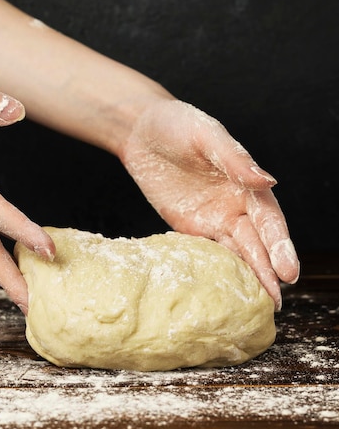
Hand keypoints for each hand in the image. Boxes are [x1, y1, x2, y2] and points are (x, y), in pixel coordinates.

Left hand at [120, 98, 299, 309]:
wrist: (139, 129)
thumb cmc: (176, 123)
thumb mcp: (206, 134)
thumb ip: (235, 159)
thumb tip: (269, 182)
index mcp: (245, 181)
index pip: (268, 218)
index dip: (280, 244)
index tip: (288, 270)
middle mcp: (234, 203)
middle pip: (256, 240)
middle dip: (269, 269)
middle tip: (279, 299)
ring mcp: (212, 217)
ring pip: (236, 251)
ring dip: (250, 276)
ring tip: (263, 304)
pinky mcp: (188, 225)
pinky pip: (207, 252)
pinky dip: (221, 271)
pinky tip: (230, 292)